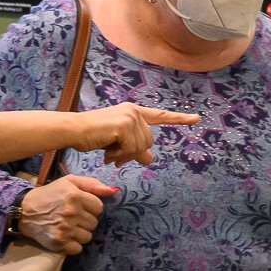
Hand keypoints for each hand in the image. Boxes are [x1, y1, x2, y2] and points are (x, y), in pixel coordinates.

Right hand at [17, 175, 118, 255]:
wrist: (24, 211)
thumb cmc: (49, 194)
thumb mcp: (69, 182)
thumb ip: (92, 184)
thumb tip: (114, 191)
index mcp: (74, 195)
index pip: (99, 208)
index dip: (90, 208)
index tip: (79, 207)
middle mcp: (71, 212)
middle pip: (94, 223)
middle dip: (85, 221)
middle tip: (72, 217)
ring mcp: (65, 229)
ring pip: (88, 237)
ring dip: (80, 233)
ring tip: (68, 226)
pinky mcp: (59, 242)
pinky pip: (78, 249)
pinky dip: (72, 245)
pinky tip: (64, 236)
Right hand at [72, 103, 197, 166]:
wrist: (74, 131)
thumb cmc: (92, 136)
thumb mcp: (117, 144)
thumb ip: (134, 149)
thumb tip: (150, 159)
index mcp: (133, 112)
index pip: (159, 116)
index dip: (178, 119)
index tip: (196, 119)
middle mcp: (134, 111)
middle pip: (148, 142)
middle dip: (133, 154)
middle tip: (115, 157)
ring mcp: (130, 117)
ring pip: (141, 147)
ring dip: (125, 156)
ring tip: (108, 153)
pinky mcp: (124, 126)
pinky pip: (132, 149)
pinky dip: (120, 155)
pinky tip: (107, 152)